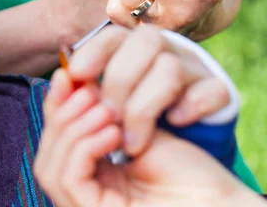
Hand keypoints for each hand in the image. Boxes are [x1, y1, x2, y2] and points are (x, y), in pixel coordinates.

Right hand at [36, 92, 266, 206]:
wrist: (220, 202)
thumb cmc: (189, 172)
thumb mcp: (139, 133)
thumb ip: (105, 114)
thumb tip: (74, 78)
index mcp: (93, 183)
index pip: (55, 147)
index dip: (56, 108)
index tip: (65, 72)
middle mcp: (85, 200)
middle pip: (46, 159)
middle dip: (61, 115)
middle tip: (84, 86)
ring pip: (50, 169)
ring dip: (73, 129)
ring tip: (103, 107)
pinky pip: (70, 180)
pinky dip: (84, 148)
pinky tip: (112, 130)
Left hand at [65, 25, 229, 156]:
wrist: (182, 136)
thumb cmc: (132, 112)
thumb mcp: (105, 101)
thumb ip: (83, 92)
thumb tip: (60, 82)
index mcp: (132, 47)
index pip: (114, 34)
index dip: (94, 50)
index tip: (76, 74)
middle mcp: (164, 49)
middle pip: (144, 42)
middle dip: (119, 82)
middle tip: (106, 118)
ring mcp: (193, 68)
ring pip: (171, 66)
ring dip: (145, 106)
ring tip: (131, 143)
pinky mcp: (218, 91)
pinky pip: (212, 90)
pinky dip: (191, 107)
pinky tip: (175, 124)